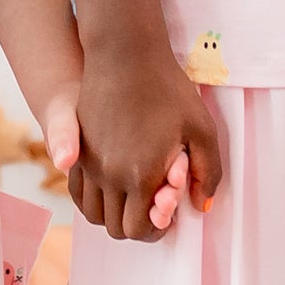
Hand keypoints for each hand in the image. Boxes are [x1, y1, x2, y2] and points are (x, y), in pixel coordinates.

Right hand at [66, 37, 218, 240]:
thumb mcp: (202, 130)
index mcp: (142, 175)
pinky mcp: (76, 149)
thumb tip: (201, 204)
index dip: (155, 230)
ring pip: (93, 214)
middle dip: (136, 225)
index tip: (165, 215)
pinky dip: (93, 198)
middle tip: (153, 208)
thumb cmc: (168, 89)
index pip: (140, 229)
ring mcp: (88, 163)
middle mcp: (110, 175)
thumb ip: (208, 173)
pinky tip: (111, 185)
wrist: (125, 54)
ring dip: (113, 214)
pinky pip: (77, 191)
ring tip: (132, 198)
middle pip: (116, 228)